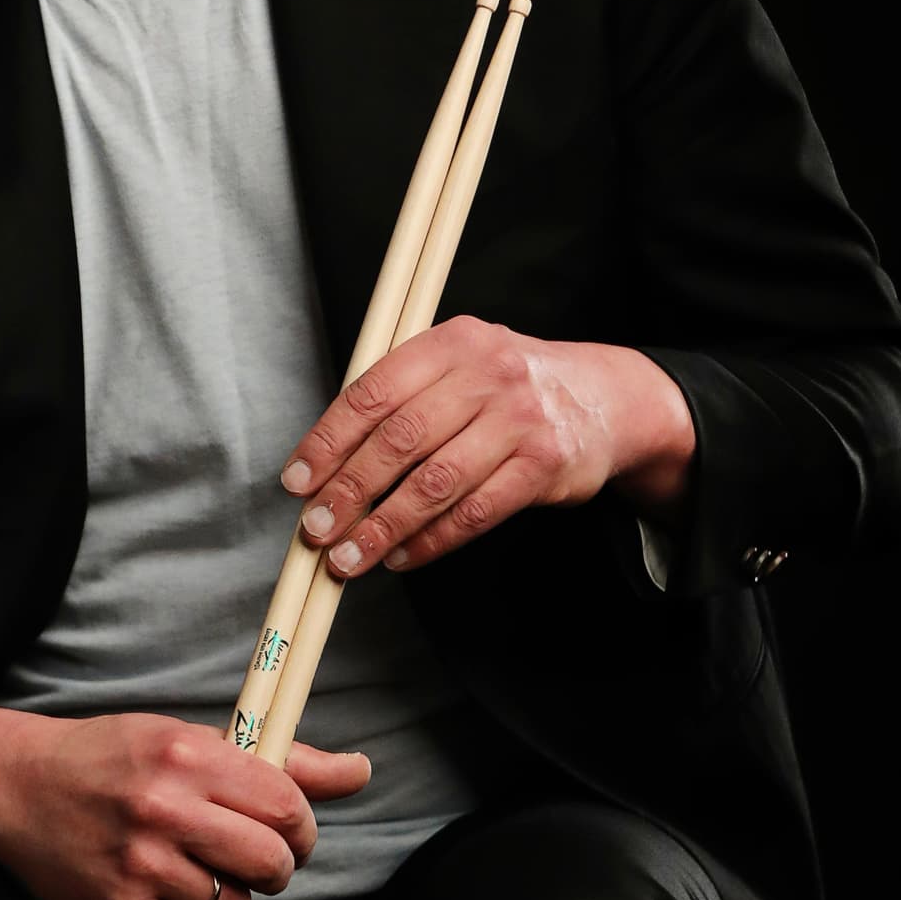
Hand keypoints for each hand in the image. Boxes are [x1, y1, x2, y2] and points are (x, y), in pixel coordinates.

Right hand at [0, 714, 371, 899]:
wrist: (17, 787)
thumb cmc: (111, 756)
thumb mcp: (186, 738)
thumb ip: (276, 761)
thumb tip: (359, 771)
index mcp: (187, 757)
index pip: (285, 805)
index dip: (302, 825)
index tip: (291, 828)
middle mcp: (165, 811)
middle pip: (272, 865)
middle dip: (278, 866)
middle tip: (257, 854)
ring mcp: (141, 867)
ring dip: (228, 891)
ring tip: (194, 861)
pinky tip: (156, 877)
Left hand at [280, 316, 694, 579]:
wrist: (604, 399)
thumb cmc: (507, 386)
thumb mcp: (458, 363)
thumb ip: (401, 394)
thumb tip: (325, 459)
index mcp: (451, 342)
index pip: (372, 393)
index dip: (327, 441)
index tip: (296, 481)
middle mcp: (486, 375)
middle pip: (399, 440)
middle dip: (348, 491)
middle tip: (314, 530)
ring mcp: (519, 421)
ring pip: (435, 484)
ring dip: (383, 527)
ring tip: (348, 557)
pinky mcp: (544, 468)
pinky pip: (474, 513)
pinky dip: (431, 541)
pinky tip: (400, 556)